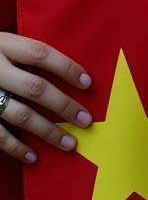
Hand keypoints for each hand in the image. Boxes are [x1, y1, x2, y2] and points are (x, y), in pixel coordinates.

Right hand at [0, 32, 91, 162]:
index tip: (88, 83)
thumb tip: (68, 70)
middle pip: (35, 87)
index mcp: (2, 45)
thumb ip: (23, 54)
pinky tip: (33, 156)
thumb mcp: (0, 44)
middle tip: (86, 120)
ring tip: (69, 143)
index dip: (66, 67)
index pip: (40, 54)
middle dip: (64, 105)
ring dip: (47, 131)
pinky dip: (15, 147)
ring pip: (19, 115)